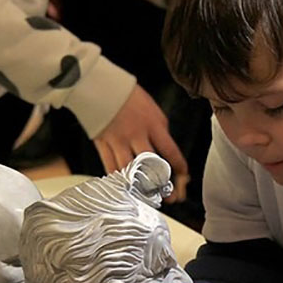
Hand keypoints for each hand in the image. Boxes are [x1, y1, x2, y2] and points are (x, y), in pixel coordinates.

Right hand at [94, 84, 189, 201]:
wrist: (100, 85)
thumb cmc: (128, 96)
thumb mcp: (153, 109)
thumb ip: (159, 130)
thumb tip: (164, 151)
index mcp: (152, 124)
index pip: (170, 151)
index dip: (179, 167)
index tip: (183, 177)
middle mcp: (136, 135)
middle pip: (150, 166)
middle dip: (159, 184)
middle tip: (165, 196)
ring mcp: (118, 141)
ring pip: (129, 171)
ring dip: (137, 186)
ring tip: (144, 195)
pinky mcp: (102, 144)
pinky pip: (110, 167)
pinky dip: (117, 179)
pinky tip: (123, 185)